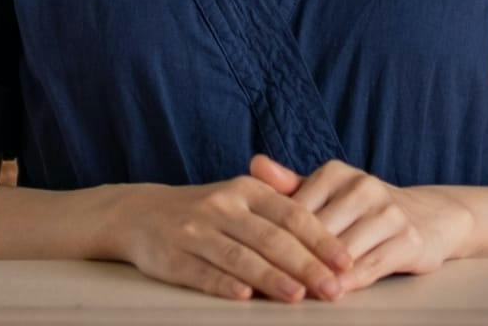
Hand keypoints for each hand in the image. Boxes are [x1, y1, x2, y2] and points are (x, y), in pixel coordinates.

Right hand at [114, 173, 354, 302]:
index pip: (292, 213)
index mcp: (246, 189)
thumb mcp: (241, 195)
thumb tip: (330, 235)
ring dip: (271, 278)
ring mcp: (196, 232)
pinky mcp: (173, 258)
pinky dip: (224, 285)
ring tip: (298, 296)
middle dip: (306, 265)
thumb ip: (281, 207)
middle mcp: (222, 206)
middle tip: (333, 289)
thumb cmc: (208, 209)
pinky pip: (203, 273)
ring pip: (240, 257)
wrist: (141, 213)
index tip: (346, 262)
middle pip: (271, 238)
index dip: (321, 238)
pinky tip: (245, 298)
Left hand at [251, 154, 473, 295]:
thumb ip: (290, 184)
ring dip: (319, 275)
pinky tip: (334, 293)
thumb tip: (255, 164)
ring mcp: (389, 212)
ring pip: (342, 252)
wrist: (428, 216)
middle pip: (317, 232)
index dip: (273, 238)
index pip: (296, 210)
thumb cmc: (364, 209)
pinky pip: (371, 266)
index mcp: (337, 172)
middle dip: (293, 260)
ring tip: (296, 293)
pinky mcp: (408, 239)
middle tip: (267, 283)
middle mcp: (364, 186)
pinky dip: (350, 282)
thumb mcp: (327, 192)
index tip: (250, 260)